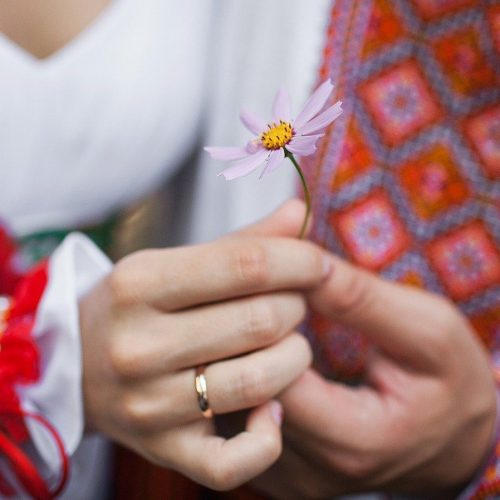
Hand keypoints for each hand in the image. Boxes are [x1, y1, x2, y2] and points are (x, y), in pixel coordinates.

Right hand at [79, 200, 328, 489]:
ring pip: (258, 383)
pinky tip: (272, 410)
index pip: (247, 265)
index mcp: (140, 283)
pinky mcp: (161, 450)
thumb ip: (242, 241)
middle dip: (297, 307)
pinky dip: (267, 436)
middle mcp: (137, 345)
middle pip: (261, 322)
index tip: (316, 263)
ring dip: (295, 358)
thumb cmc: (139, 305)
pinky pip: (233, 461)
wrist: (76, 363)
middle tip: (293, 303)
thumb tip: (299, 212)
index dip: (299, 261)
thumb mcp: (175, 262)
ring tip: (288, 344)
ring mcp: (147, 404)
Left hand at [252, 255, 496, 497]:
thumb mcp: (428, 331)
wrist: (455, 444)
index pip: (268, 377)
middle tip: (253, 289)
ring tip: (251, 312)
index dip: (263, 323)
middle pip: (237, 395)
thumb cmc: (450, 385)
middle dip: (239, 333)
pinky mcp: (278, 470)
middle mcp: (307, 471)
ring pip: (227, 408)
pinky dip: (237, 378)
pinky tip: (256, 346)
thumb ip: (363, 301)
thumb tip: (305, 263)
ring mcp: (288, 476)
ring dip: (233, 354)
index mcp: (350, 441)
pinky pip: (237, 421)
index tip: (276, 286)